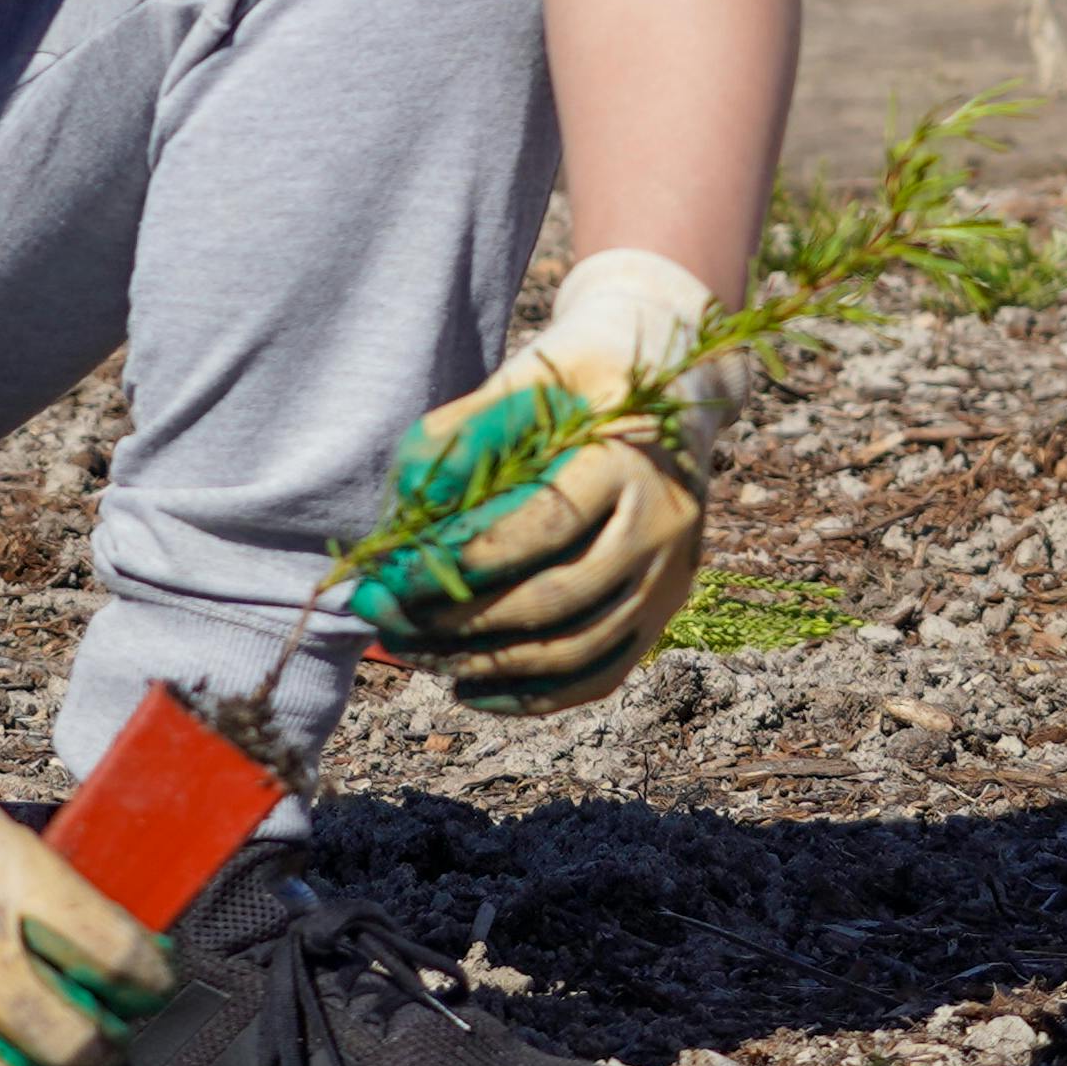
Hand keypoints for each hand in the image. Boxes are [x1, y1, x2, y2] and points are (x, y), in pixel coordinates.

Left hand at [352, 249, 715, 711]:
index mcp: (630, 460)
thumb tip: (404, 506)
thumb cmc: (584, 370)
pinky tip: (471, 689)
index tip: (394, 576)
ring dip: (490, 667)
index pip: (544, 527)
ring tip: (418, 657)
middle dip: (463, 623)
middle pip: (559, 600)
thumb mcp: (529, 373)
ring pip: (580, 650)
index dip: (465, 560)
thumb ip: (465, 430)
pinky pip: (603, 672)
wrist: (677, 380)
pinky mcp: (666, 607)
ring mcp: (672, 574)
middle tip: (389, 624)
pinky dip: (536, 695)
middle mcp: (664, 525)